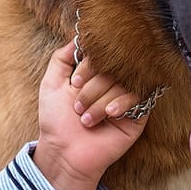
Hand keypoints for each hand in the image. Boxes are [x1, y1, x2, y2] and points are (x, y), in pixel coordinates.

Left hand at [33, 42, 147, 189]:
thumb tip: (78, 36)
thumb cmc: (56, 121)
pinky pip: (139, 96)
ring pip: (124, 80)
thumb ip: (61, 57)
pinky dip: (121, 103)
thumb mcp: (51, 83)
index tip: (73, 84)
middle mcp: (112, 83)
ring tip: (86, 118)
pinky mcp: (139, 114)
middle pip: (113, 66)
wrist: (65, 153)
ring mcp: (126, 98)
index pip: (101, 53)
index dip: (87, 65)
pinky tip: (109, 115)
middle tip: (77, 106)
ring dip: (101, 99)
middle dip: (92, 86)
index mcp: (95, 74)